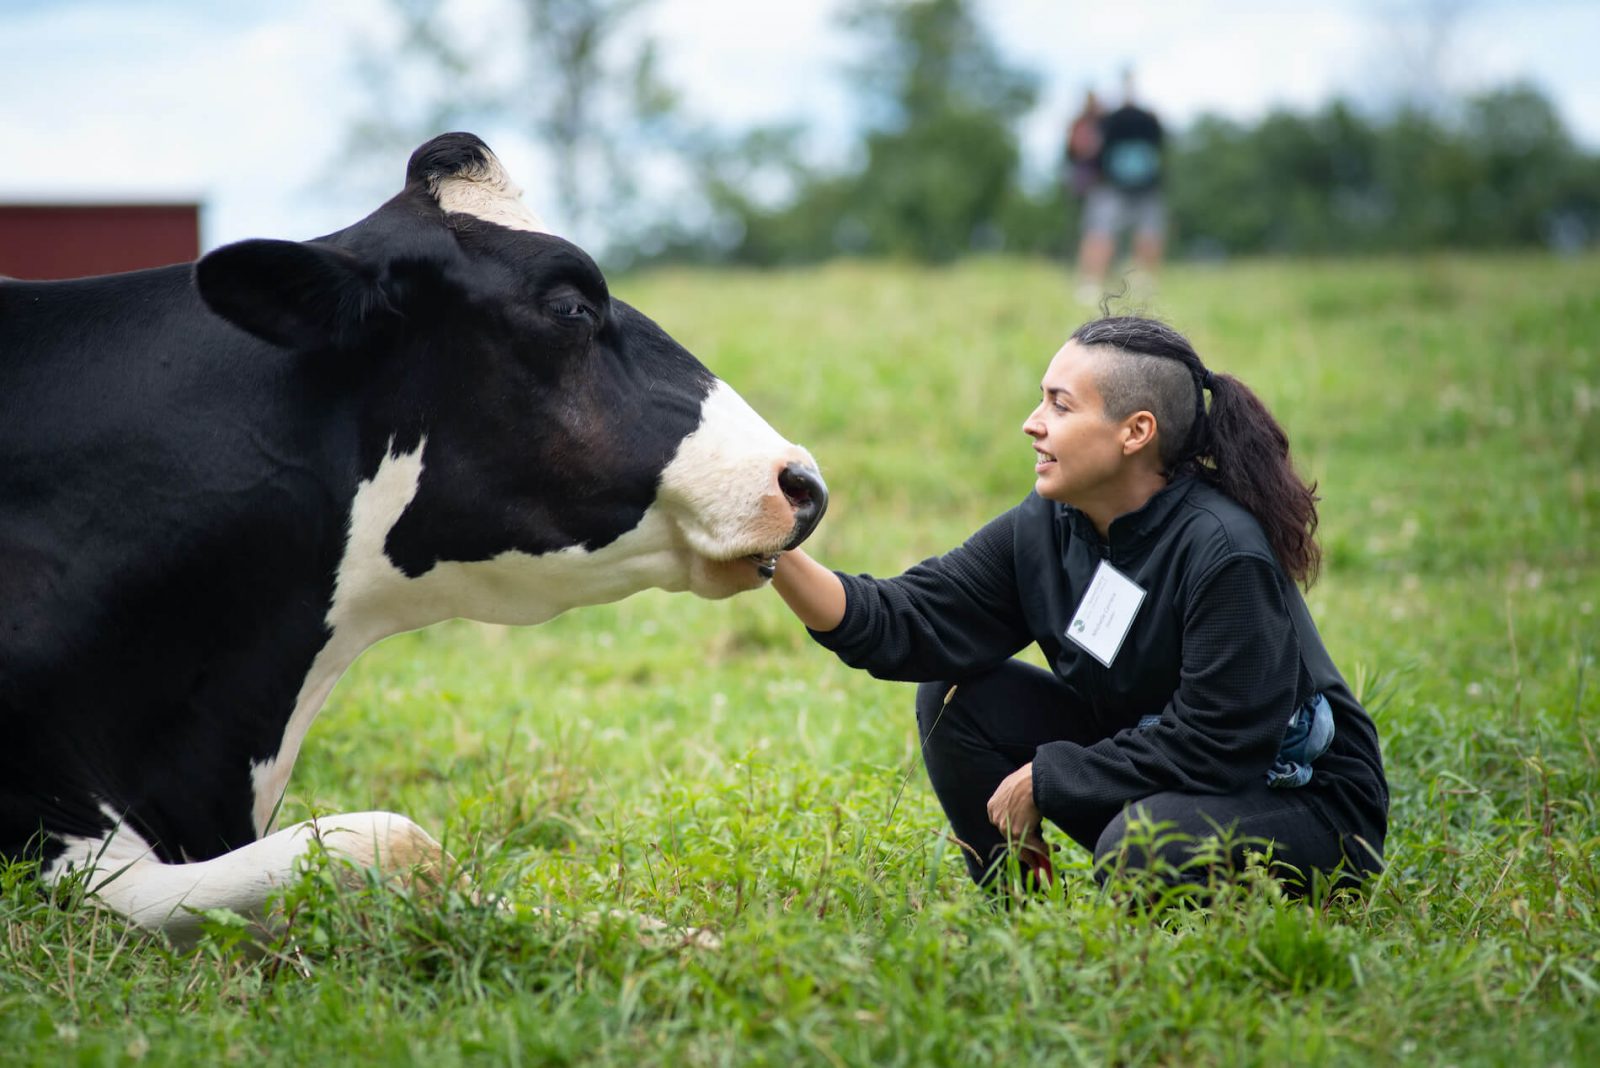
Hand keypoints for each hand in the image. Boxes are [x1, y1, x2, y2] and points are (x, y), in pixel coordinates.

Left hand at [987, 763, 1052, 881]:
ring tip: (1044, 860)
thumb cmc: (1028, 778)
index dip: (1013, 834)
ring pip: (1021, 846)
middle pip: (1010, 839)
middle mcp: (996, 818)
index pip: (1002, 825)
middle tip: (1033, 858)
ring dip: (1035, 854)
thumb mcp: (1014, 786)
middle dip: (1023, 850)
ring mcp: (1005, 826)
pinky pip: (1033, 845)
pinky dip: (1046, 849)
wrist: (1034, 779)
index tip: (1022, 839)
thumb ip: (1012, 799)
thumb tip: (1023, 806)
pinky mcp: (1017, 832)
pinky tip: (1056, 848)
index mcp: (993, 806)